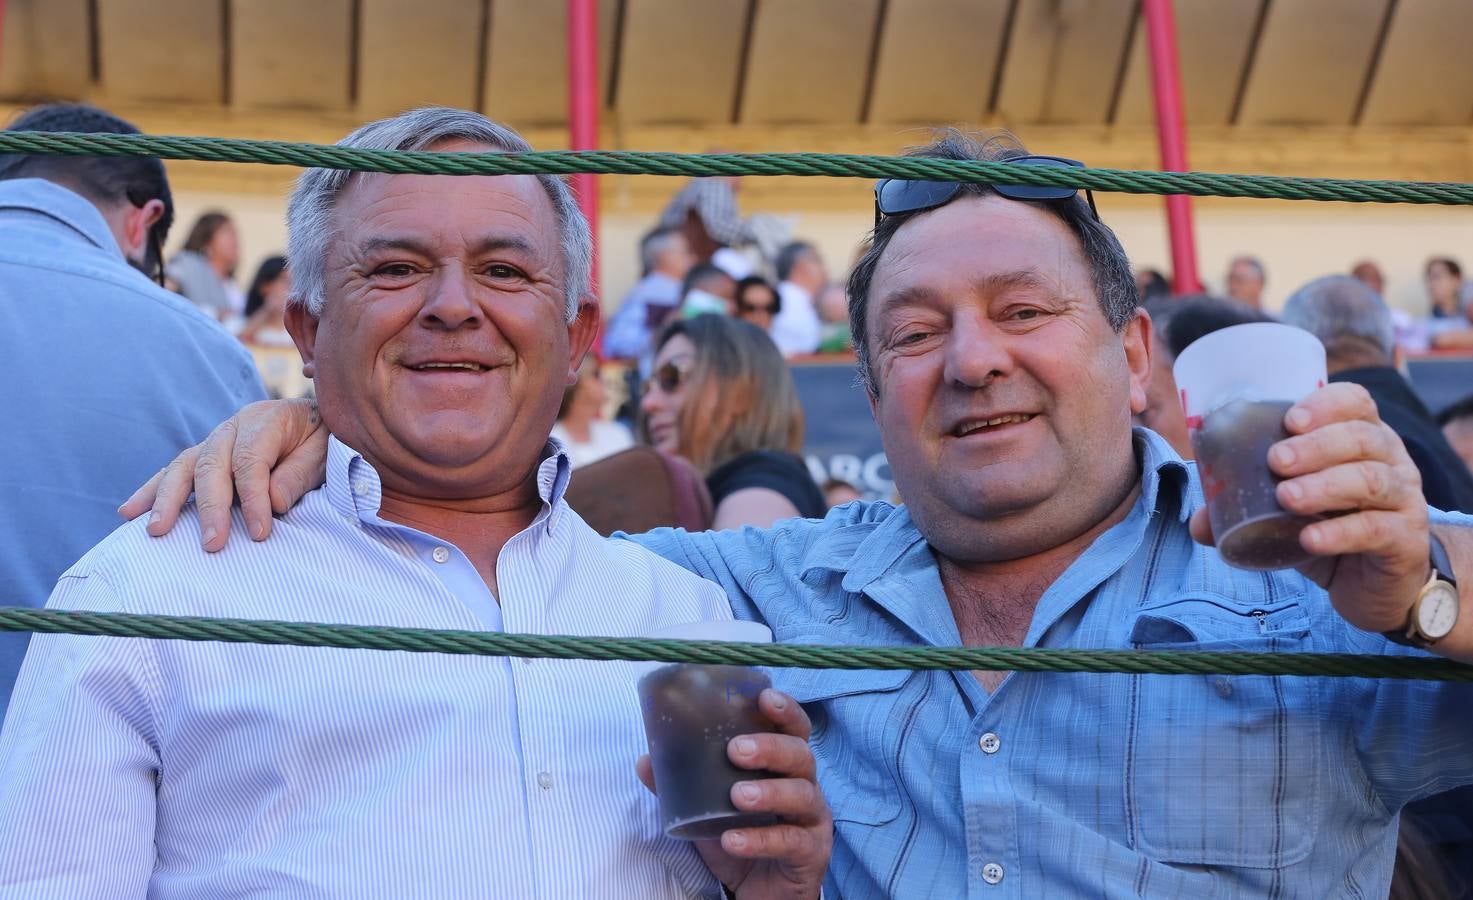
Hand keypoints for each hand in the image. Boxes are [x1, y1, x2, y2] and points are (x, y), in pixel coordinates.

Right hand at [118, 398, 328, 550]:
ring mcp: (215, 440)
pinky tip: (131, 513)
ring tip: (156, 530)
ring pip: (184, 467)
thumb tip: (273, 502)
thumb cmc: (323, 441)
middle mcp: (233, 427)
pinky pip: (173, 472)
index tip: (259, 533)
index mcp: (265, 421)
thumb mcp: (325, 453)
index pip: (250, 461)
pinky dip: (151, 492)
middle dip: (210, 507)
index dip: (253, 497)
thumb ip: (299, 474)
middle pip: (212, 464)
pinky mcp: (204, 456)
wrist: (316, 422)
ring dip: (167, 500)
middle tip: (212, 543)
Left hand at [637, 689, 830, 899]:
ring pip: (802, 795)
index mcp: (783, 767)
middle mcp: (804, 786)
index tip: (764, 698)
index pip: (793, 729)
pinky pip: (791, 841)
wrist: (759, 893)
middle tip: (736, 750)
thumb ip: (681, 785)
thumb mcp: (707, 809)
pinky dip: (761, 840)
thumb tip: (645, 760)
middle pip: (801, 755)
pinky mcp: (811, 853)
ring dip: (768, 792)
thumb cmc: (739, 836)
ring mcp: (812, 819)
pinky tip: (733, 840)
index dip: (785, 710)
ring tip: (737, 796)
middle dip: (771, 748)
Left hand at [1190, 383, 1429, 632]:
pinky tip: (1311, 538)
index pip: (1355, 402)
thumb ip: (1246, 511)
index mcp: (1362, 439)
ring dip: (1325, 485)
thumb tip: (1198, 521)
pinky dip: (1340, 532)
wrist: (1376, 586)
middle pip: (1362, 437)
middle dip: (1316, 446)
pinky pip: (1377, 529)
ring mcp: (1404, 499)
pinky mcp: (1406, 541)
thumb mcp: (1288, 515)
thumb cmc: (1333, 529)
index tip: (1289, 420)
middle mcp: (1390, 461)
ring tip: (1287, 497)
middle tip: (1275, 462)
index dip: (1325, 404)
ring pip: (1371, 480)